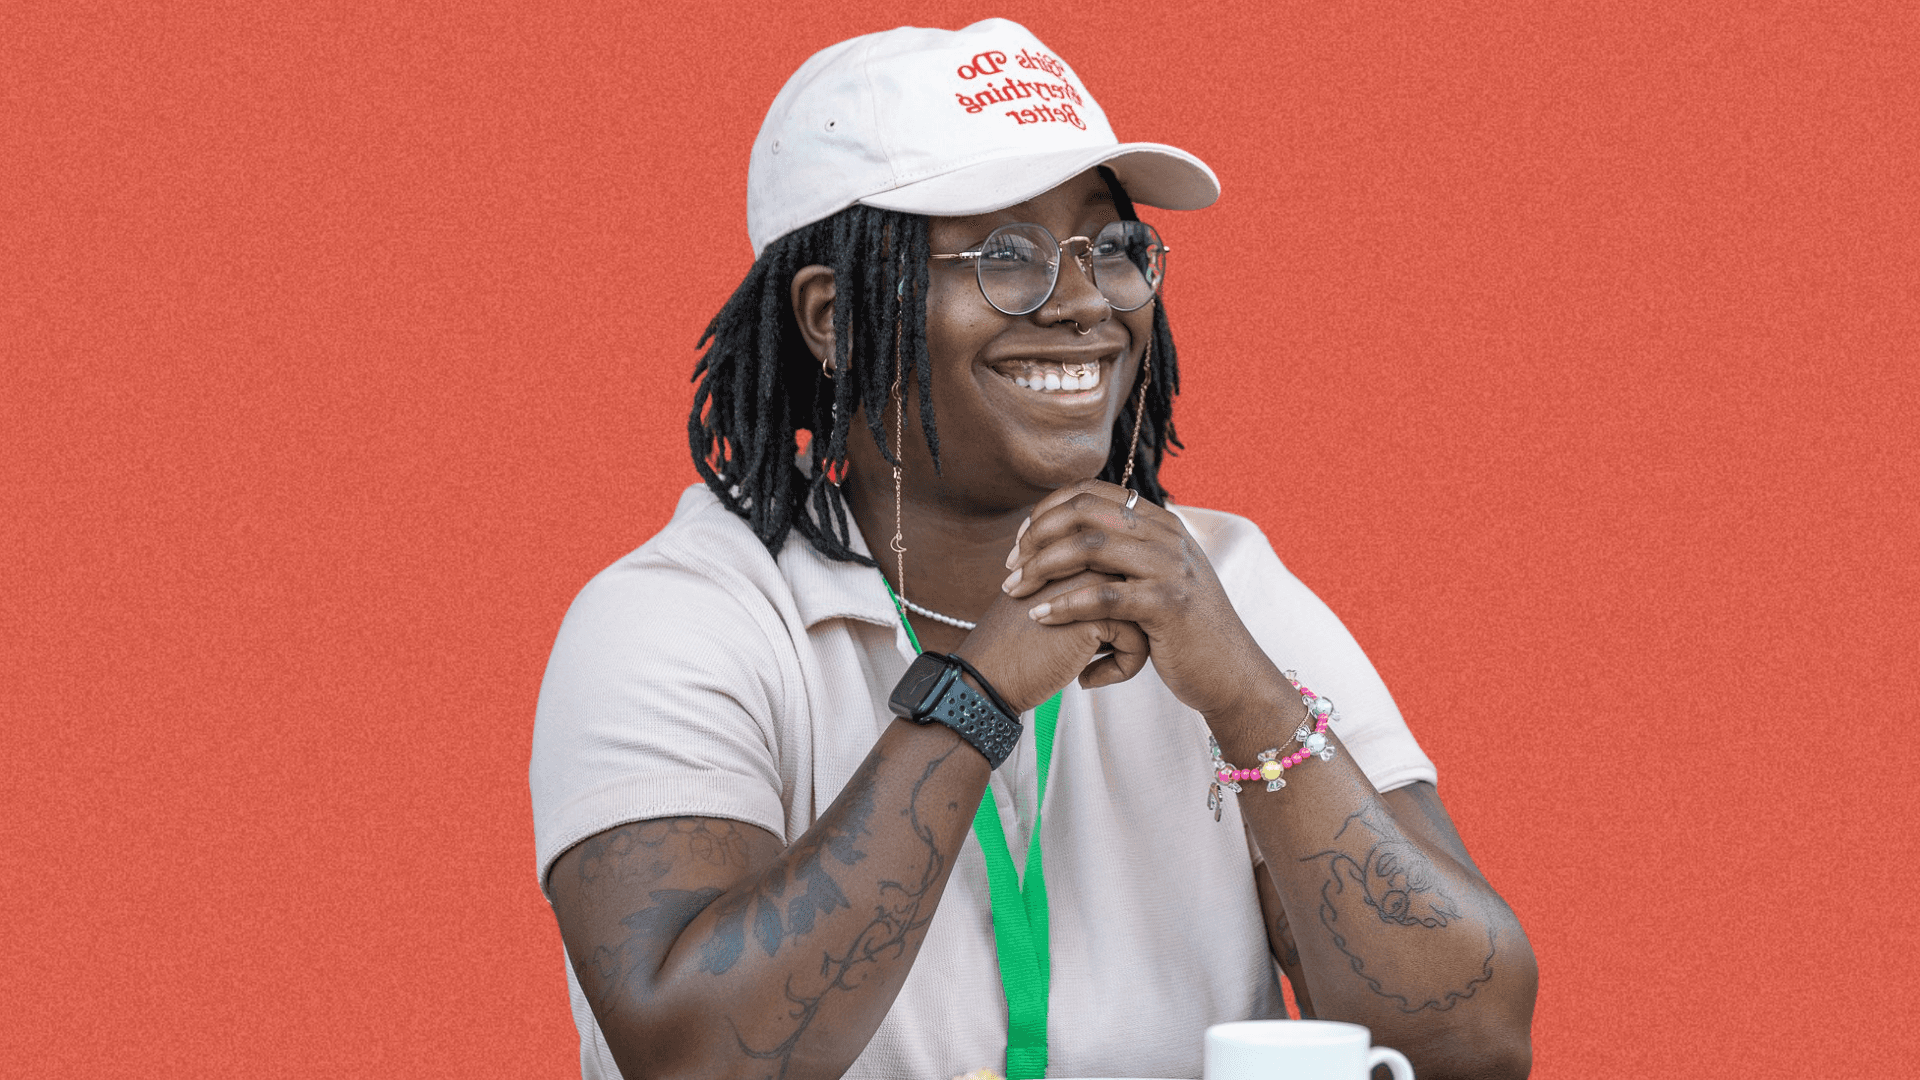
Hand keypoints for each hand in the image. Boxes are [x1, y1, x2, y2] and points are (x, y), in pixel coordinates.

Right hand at [951, 569, 1149, 715]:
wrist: (988, 676)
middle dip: (1131, 629)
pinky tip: (1087, 679)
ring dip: (1129, 648)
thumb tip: (1126, 598)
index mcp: (1071, 551)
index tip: (1095, 641)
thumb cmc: (1017, 647)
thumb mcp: (1050, 605)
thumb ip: (1082, 591)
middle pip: (1138, 594)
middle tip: (1102, 655)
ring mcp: (1092, 582)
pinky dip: (1122, 668)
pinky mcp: (1097, 614)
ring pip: (1143, 614)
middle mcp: (1085, 558)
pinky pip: (1137, 640)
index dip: (1117, 612)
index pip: (1124, 578)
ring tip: (1096, 666)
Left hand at [1001, 480, 1288, 722]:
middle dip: (1036, 537)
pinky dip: (1064, 605)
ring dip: (1042, 567)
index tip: (1020, 541)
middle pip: (1084, 513)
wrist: (1231, 673)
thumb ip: (1127, 553)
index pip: (1091, 493)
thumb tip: (1074, 536)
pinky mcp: (1169, 605)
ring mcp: (1170, 567)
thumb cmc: (1184, 630)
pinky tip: (1040, 617)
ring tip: (1015, 591)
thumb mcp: (1158, 578)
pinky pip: (1104, 597)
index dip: (1047, 510)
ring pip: (1089, 548)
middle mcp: (1166, 535)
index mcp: (1160, 522)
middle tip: (1009, 567)